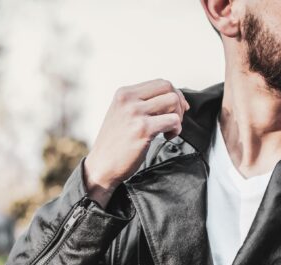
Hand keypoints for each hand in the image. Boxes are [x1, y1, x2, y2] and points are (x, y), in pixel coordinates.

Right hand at [83, 79, 189, 206]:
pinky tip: (167, 137)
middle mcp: (128, 100)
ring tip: (169, 129)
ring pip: (173, 101)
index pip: (159, 83)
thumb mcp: (121, 114)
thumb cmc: (114, 144)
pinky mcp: (143, 129)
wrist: (102, 166)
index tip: (176, 109)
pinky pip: (173, 120)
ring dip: (178, 116)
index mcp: (123, 93)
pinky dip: (176, 129)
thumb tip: (172, 99)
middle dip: (178, 103)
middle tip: (174, 120)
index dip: (174, 94)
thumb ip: (141, 104)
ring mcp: (135, 113)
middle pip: (168, 87)